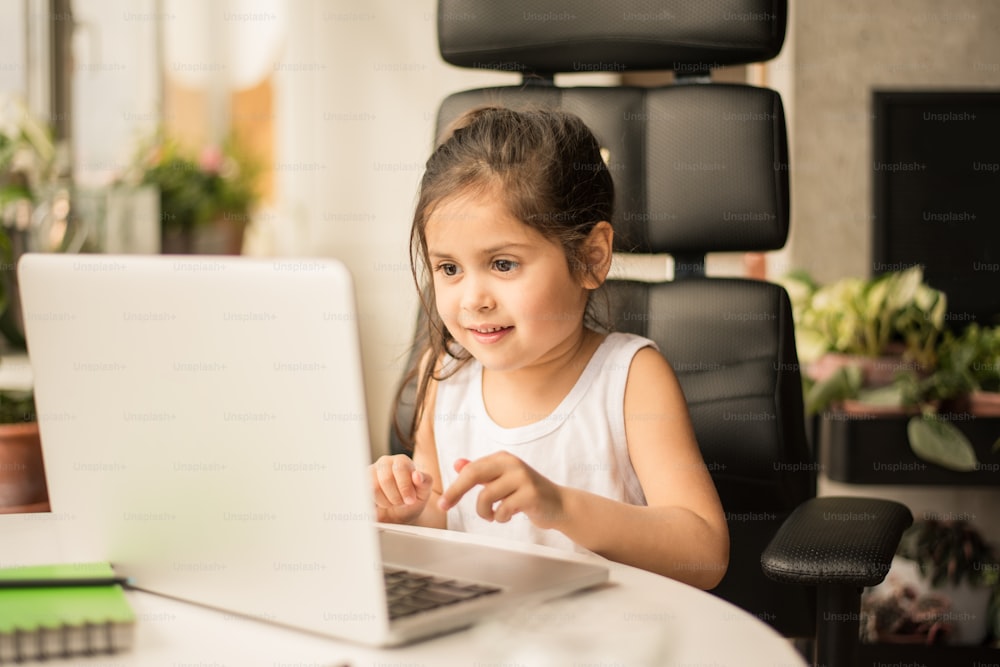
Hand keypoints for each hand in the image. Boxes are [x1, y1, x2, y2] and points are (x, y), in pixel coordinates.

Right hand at [370, 454, 433, 523]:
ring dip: (385, 501)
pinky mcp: (362, 483)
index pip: (400, 469)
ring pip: (374, 487)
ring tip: (392, 503)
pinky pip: (365, 494)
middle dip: (396, 497)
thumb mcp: (424, 493)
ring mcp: (372, 472)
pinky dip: (376, 503)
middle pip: (386, 479)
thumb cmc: (412, 500)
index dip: (405, 487)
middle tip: (401, 503)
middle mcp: (385, 462)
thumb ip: (425, 482)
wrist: (400, 514)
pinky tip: (382, 504)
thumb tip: (417, 475)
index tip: (410, 500)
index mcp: (402, 461)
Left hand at [438, 452, 566, 528]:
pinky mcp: (531, 495)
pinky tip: (507, 516)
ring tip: (492, 516)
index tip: (443, 502)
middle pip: (474, 474)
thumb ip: (481, 472)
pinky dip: (500, 518)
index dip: (454, 486)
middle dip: (456, 492)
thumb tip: (457, 463)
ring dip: (485, 512)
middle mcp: (512, 464)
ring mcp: (523, 478)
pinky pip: (502, 510)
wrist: (559, 504)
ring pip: (486, 497)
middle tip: (444, 506)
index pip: (471, 469)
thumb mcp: (503, 479)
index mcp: (503, 458)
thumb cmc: (527, 493)